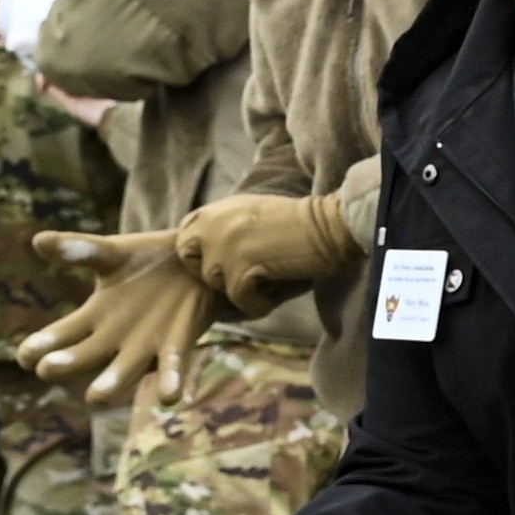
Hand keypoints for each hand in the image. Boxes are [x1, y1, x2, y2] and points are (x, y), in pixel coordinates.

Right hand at [21, 229, 218, 399]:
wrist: (194, 263)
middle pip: (85, 357)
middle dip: (67, 364)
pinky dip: (170, 381)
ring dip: (112, 382)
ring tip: (95, 398)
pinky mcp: (178, 342)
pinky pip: (174, 366)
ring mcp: (145, 345)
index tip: (25, 355)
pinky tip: (169, 397)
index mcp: (93, 317)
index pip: (60, 336)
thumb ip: (79, 249)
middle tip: (47, 369)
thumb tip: (38, 239)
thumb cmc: (146, 262)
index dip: (41, 345)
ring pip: (125, 370)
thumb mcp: (111, 253)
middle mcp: (115, 338)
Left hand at [171, 188, 367, 307]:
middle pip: (193, 264)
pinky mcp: (241, 268)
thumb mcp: (250, 213)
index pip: (184, 237)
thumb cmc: (299, 222)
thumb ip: (225, 227)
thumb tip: (209, 254)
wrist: (330, 225)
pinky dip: (257, 304)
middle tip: (242, 277)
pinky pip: (239, 300)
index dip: (200, 255)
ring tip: (268, 284)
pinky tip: (274, 297)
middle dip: (213, 275)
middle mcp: (214, 225)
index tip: (225, 263)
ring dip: (241, 291)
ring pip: (217, 284)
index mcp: (216, 210)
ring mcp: (225, 246)